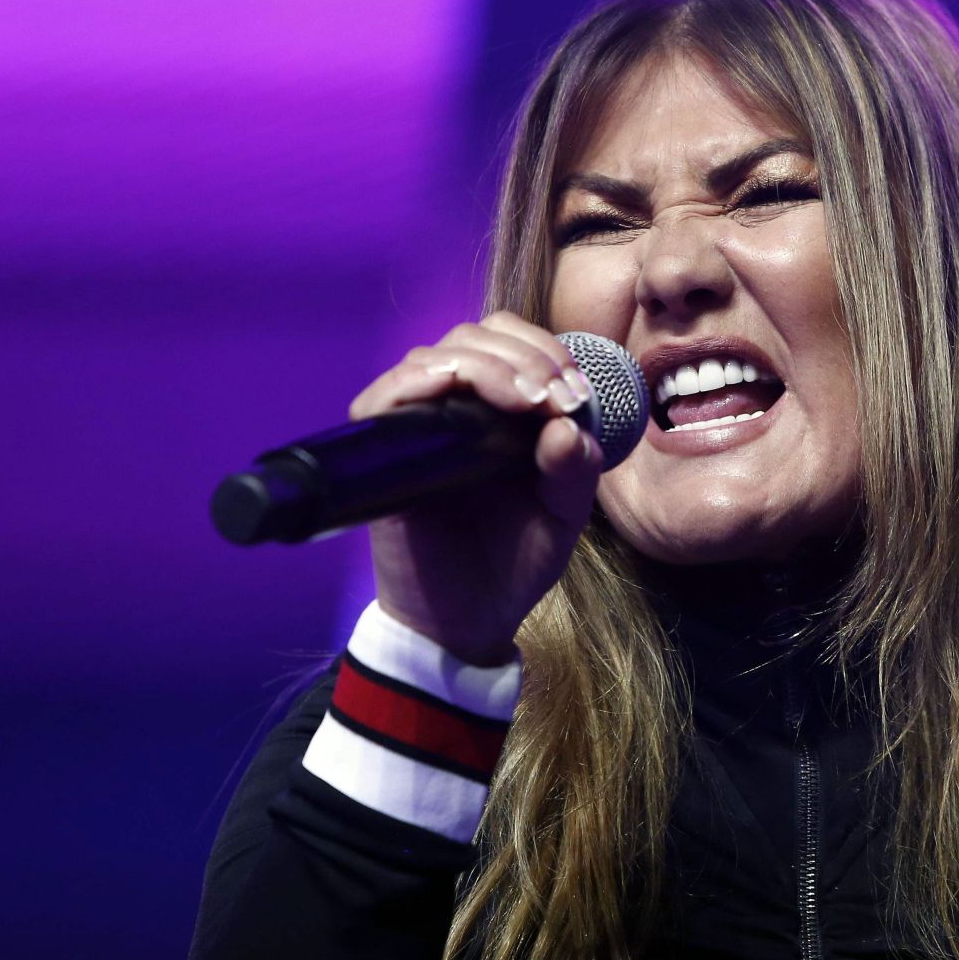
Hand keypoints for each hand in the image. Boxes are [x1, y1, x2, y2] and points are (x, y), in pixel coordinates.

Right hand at [348, 312, 602, 665]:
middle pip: (474, 337)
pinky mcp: (382, 454)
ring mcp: (416, 427)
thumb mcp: (564, 515)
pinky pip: (384, 397)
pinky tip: (453, 390)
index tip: (575, 391)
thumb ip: (575, 470)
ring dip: (485, 365)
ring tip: (527, 400)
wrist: (468, 622)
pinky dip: (419, 381)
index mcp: (501, 411)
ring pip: (435, 357)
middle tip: (554, 395)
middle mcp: (455, 408)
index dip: (544, 350)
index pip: (511, 342)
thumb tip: (568, 424)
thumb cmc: (514, 562)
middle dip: (523, 355)